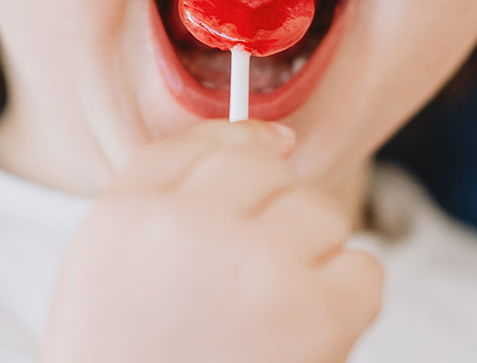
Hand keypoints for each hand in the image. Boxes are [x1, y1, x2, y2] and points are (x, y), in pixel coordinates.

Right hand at [39, 119, 383, 362]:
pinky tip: (304, 336)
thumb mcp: (112, 262)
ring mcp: (255, 265)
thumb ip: (172, 185)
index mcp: (129, 213)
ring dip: (309, 261)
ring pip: (321, 212)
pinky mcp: (314, 312)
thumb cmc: (136, 355)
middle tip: (243, 290)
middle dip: (270, 220)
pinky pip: (364, 267)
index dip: (236, 174)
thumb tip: (278, 135)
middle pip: (268, 168)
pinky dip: (346, 305)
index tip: (241, 212)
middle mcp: (188, 227)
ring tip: (269, 316)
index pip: (206, 141)